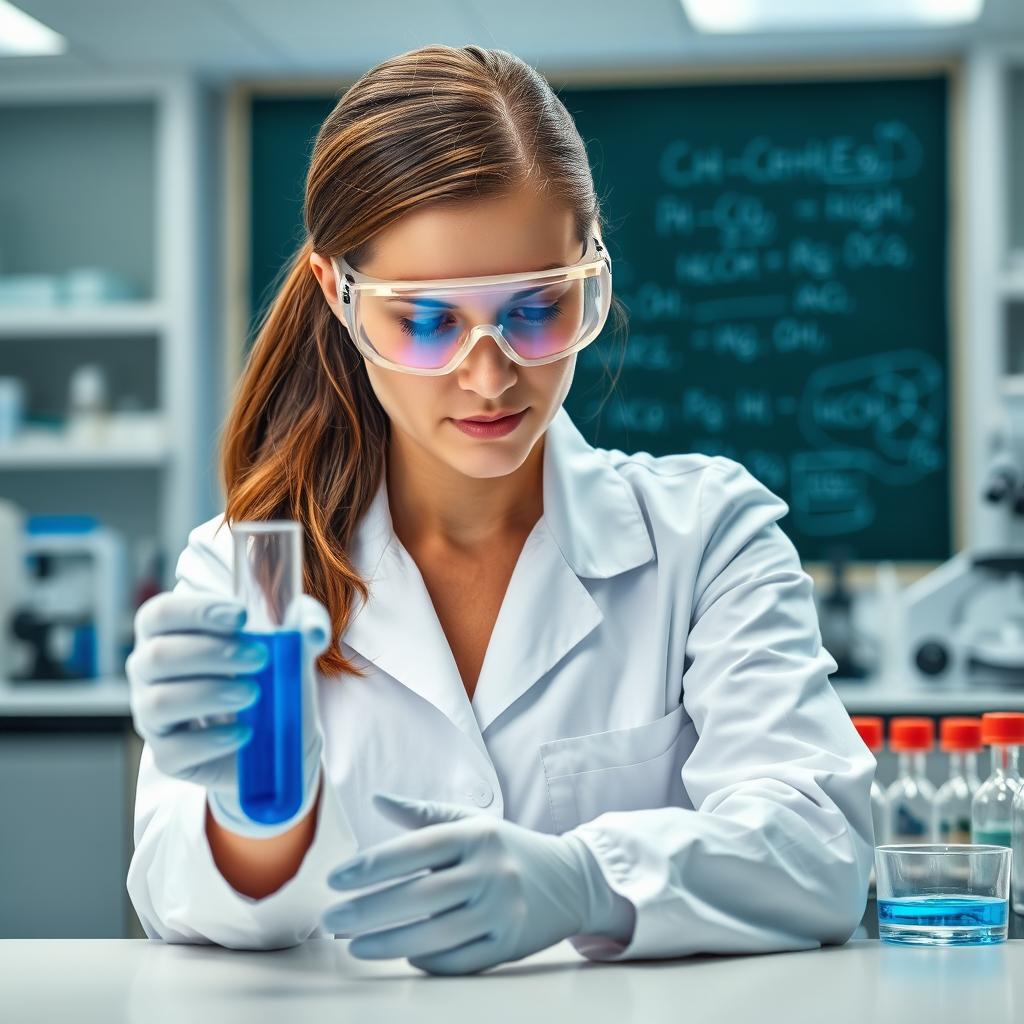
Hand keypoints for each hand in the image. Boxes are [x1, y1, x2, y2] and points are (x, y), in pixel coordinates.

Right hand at [126, 590, 330, 837]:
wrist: (275, 733)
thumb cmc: (269, 671)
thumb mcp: (289, 641)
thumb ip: (304, 623)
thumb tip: (312, 631)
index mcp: (168, 631)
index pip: (161, 613)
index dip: (196, 611)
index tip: (242, 616)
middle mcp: (149, 671)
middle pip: (157, 656)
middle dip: (211, 653)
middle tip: (259, 657)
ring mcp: (151, 715)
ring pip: (160, 702)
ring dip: (209, 694)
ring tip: (253, 694)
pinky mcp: (167, 755)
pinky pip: (175, 750)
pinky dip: (212, 740)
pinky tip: (245, 732)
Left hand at [321, 792, 634, 974]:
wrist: (572, 878)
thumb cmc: (507, 848)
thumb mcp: (472, 822)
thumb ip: (423, 814)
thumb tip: (378, 798)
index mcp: (477, 835)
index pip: (415, 849)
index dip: (371, 866)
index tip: (335, 878)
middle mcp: (490, 871)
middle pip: (418, 896)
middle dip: (367, 910)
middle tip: (331, 918)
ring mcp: (503, 910)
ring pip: (433, 933)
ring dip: (386, 942)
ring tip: (352, 944)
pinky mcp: (510, 944)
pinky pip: (458, 960)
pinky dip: (425, 960)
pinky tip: (400, 953)